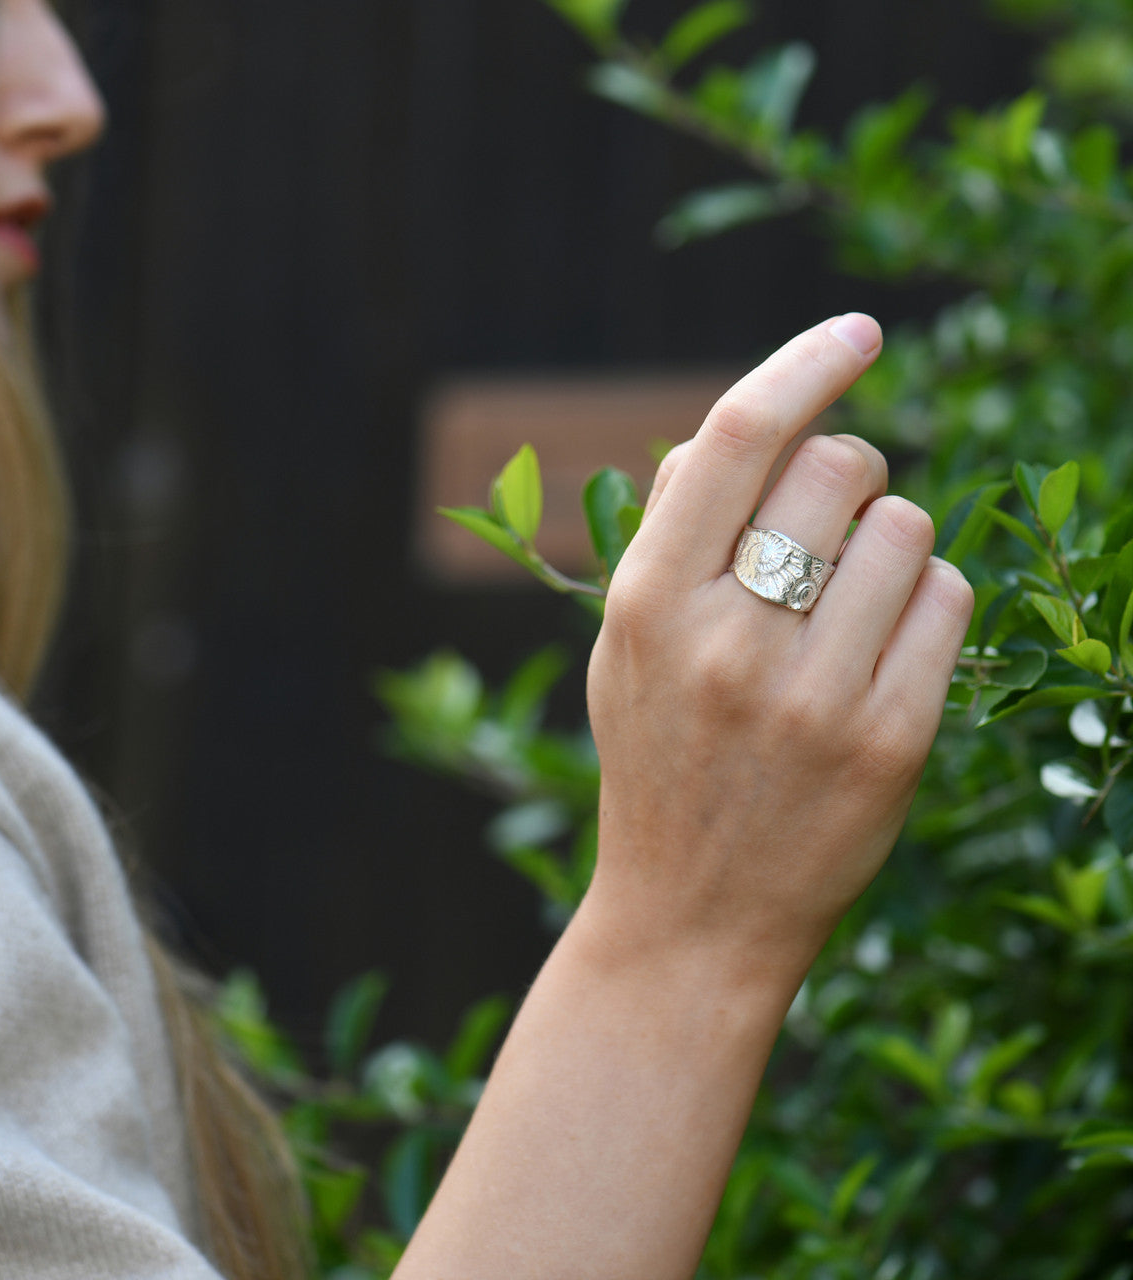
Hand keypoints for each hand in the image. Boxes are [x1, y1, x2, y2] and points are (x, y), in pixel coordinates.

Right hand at [583, 314, 973, 982]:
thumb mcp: (625, 648)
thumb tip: (741, 430)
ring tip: (853, 602)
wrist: (691, 918)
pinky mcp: (889, 742)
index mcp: (647, 602)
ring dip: (891, 540)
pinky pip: (947, 599)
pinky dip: (927, 601)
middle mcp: (727, 640)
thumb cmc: (658, 763)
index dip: (804, 363)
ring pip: (907, 526)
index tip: (858, 330)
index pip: (736, 437)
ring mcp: (813, 695)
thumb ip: (665, 534)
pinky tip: (888, 648)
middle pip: (839, 466)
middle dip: (851, 470)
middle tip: (835, 518)